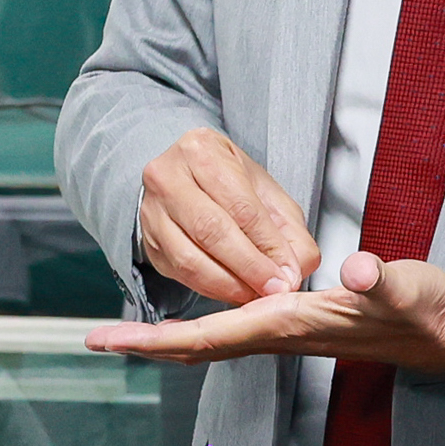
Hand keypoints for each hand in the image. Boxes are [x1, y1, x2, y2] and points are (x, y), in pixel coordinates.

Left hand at [90, 249, 444, 376]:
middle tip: (93, 339)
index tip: (106, 338)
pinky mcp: (296, 322)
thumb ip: (377, 279)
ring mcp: (284, 331)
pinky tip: (185, 319)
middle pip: (196, 346)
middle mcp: (277, 333)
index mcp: (288, 324)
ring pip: (211, 340)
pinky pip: (232, 329)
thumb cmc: (422, 309)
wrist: (443, 332)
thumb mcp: (402, 287)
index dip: (153, 338)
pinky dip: (198, 327)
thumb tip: (353, 271)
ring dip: (165, 337)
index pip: (206, 335)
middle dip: (144, 344)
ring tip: (124, 332)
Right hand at [136, 128, 320, 306]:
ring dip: (229, 284)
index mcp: (202, 151)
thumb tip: (296, 268)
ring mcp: (152, 211)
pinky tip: (232, 292)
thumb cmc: (227, 180)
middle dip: (249, 267)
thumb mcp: (266, 192)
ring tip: (255, 294)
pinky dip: (210, 289)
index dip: (267, 244)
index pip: (240, 205)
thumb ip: (289, 229)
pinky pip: (180, 274)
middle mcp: (168, 177)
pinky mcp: (148, 242)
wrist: (186, 177)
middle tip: (273, 288)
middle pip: (211, 230)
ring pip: (190, 258)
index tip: (286, 271)